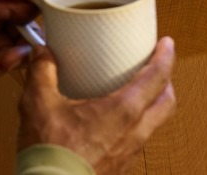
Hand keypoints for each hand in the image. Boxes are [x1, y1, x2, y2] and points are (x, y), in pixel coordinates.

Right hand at [18, 37, 175, 174]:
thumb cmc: (51, 155)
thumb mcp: (39, 103)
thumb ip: (42, 71)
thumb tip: (43, 52)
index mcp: (121, 112)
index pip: (157, 78)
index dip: (165, 57)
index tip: (166, 44)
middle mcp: (133, 132)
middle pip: (166, 102)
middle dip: (166, 80)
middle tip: (157, 65)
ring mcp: (128, 152)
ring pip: (155, 122)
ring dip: (153, 102)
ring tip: (136, 89)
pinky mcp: (119, 165)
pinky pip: (138, 137)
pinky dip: (136, 120)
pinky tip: (113, 117)